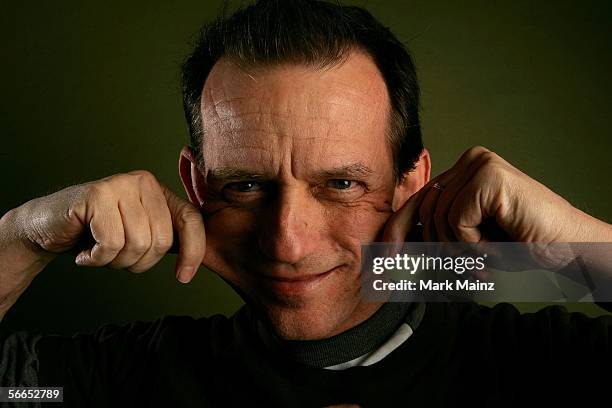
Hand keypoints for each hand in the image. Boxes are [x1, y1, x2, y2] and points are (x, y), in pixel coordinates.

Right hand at [14, 170, 204, 281]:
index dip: (193, 251)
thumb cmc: (97, 234)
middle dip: (139, 262)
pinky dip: (96, 259)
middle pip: (161, 240)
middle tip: (116, 258)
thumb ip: (167, 238)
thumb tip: (199, 258)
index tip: (184, 277)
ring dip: (115, 262)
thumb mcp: (140, 235)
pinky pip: (111, 243)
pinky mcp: (96, 195)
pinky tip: (85, 252)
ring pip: (137, 243)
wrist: (47, 227)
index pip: (191, 220)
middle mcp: (143, 182)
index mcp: (158, 190)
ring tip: (99, 253)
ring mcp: (119, 184)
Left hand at [384, 146, 611, 243]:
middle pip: (424, 209)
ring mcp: (480, 165)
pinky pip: (458, 220)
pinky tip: (498, 243)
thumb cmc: (521, 243)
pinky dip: (474, 243)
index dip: (398, 229)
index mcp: (463, 171)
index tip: (386, 258)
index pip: (419, 200)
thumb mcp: (468, 238)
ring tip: (490, 254)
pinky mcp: (489, 177)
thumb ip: (435, 231)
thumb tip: (392, 241)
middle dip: (436, 246)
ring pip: (440, 218)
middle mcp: (470, 161)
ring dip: (463, 249)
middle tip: (469, 267)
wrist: (567, 248)